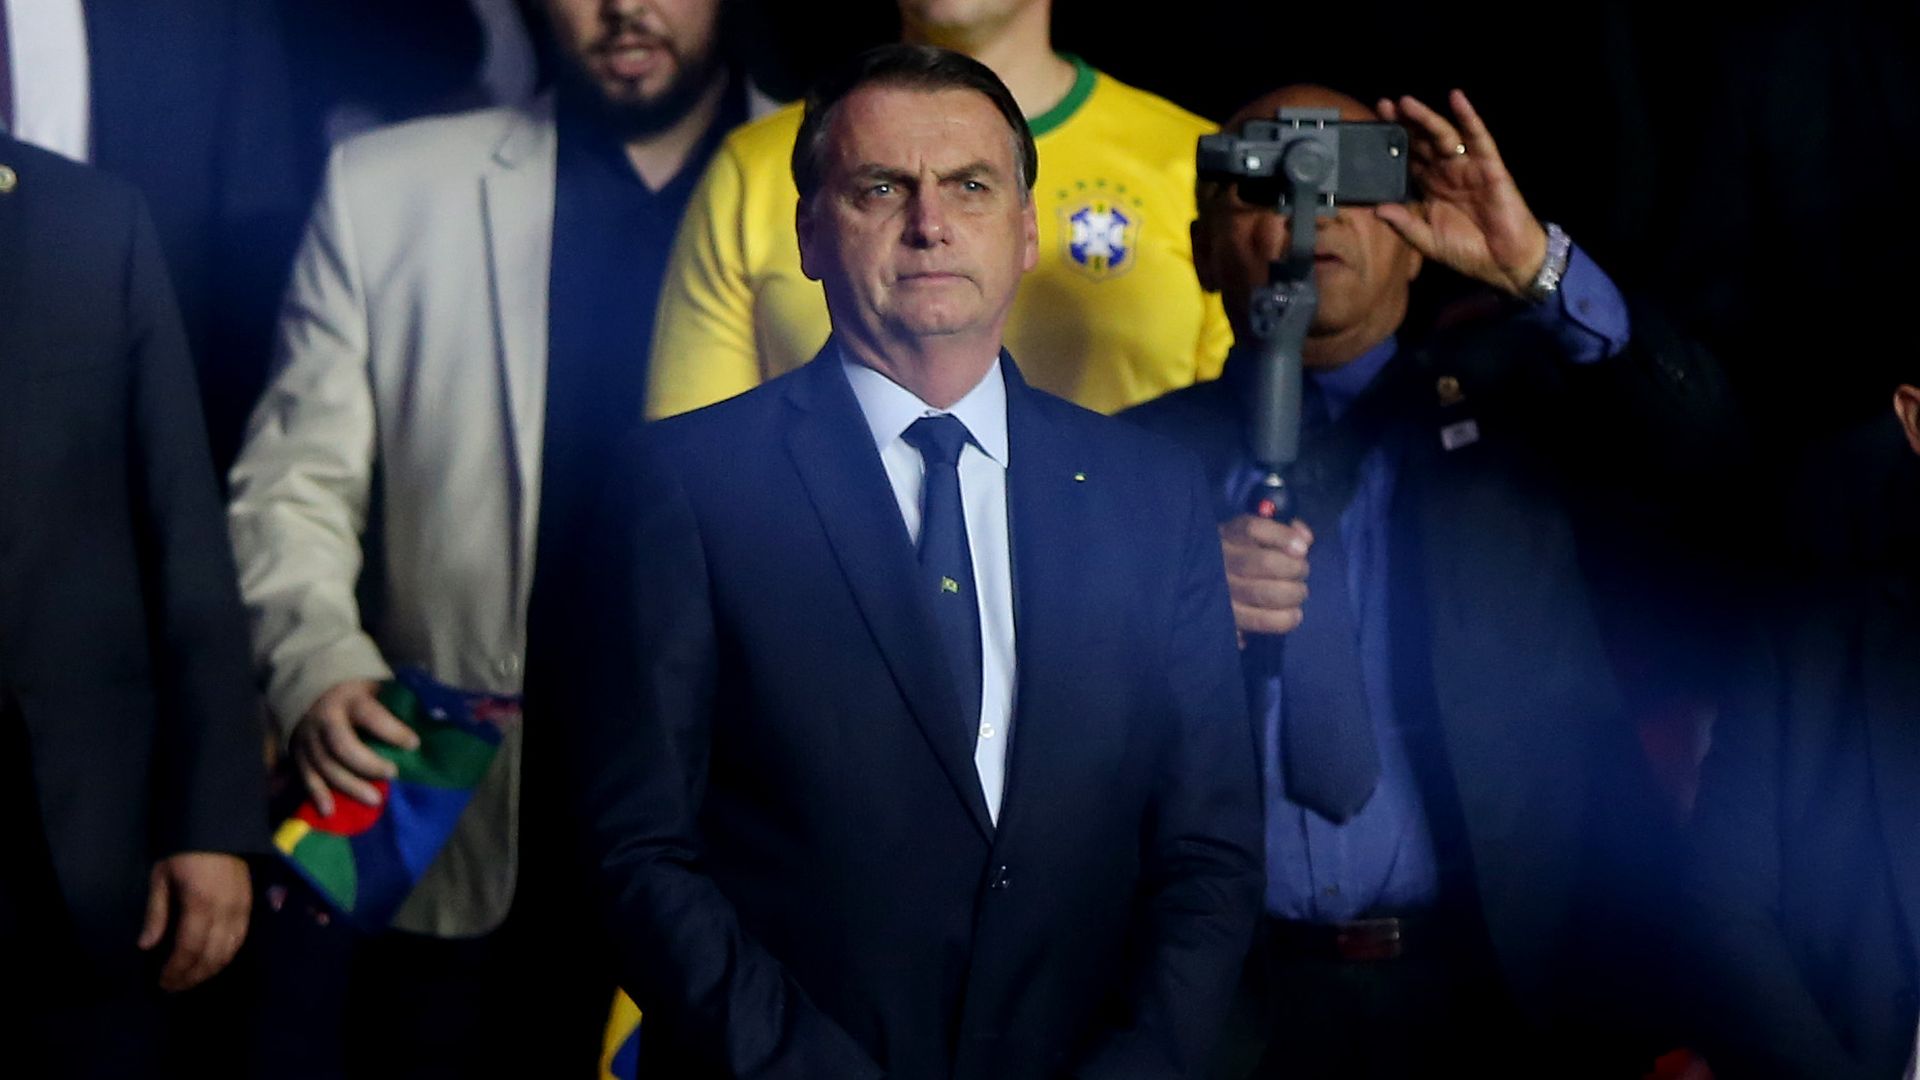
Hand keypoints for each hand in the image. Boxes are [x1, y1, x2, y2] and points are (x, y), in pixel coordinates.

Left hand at [138, 852, 251, 991]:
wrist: (219, 828)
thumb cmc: (183, 852)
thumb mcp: (161, 878)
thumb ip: (156, 913)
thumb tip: (146, 946)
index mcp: (200, 904)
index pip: (189, 949)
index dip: (176, 970)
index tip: (162, 982)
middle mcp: (224, 911)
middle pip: (211, 955)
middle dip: (192, 976)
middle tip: (174, 986)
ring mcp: (240, 909)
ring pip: (229, 951)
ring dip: (210, 970)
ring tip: (191, 978)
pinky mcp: (249, 906)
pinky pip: (241, 939)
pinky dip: (227, 955)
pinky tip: (213, 962)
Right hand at [291, 679, 418, 815]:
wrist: (312, 688)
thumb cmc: (355, 692)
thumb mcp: (374, 687)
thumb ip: (395, 702)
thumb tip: (432, 719)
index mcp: (349, 698)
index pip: (370, 715)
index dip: (392, 731)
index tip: (414, 744)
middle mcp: (325, 717)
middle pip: (343, 746)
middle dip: (369, 764)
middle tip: (393, 774)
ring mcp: (308, 736)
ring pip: (325, 765)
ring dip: (349, 785)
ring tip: (375, 800)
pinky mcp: (297, 752)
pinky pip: (306, 775)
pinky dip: (317, 794)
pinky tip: (330, 811)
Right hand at [1219, 515, 1312, 637]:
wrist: (1208, 585)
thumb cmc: (1244, 555)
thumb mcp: (1258, 536)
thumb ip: (1284, 532)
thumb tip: (1305, 540)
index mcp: (1230, 535)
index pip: (1254, 529)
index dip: (1283, 537)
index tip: (1302, 549)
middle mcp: (1223, 561)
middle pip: (1267, 562)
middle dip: (1296, 569)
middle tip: (1302, 572)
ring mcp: (1223, 592)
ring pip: (1265, 593)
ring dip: (1293, 593)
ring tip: (1299, 593)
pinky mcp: (1229, 618)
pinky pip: (1260, 621)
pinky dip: (1284, 619)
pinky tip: (1293, 614)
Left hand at [1373, 89, 1548, 297]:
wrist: (1505, 262)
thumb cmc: (1467, 252)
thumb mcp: (1428, 241)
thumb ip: (1404, 225)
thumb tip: (1376, 210)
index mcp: (1429, 187)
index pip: (1406, 159)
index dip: (1389, 145)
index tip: (1369, 129)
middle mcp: (1445, 172)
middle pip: (1420, 142)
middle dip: (1402, 123)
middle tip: (1383, 105)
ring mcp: (1466, 167)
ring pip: (1442, 135)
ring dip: (1425, 117)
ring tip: (1405, 103)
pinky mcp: (1489, 165)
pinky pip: (1478, 137)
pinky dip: (1468, 116)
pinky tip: (1457, 98)